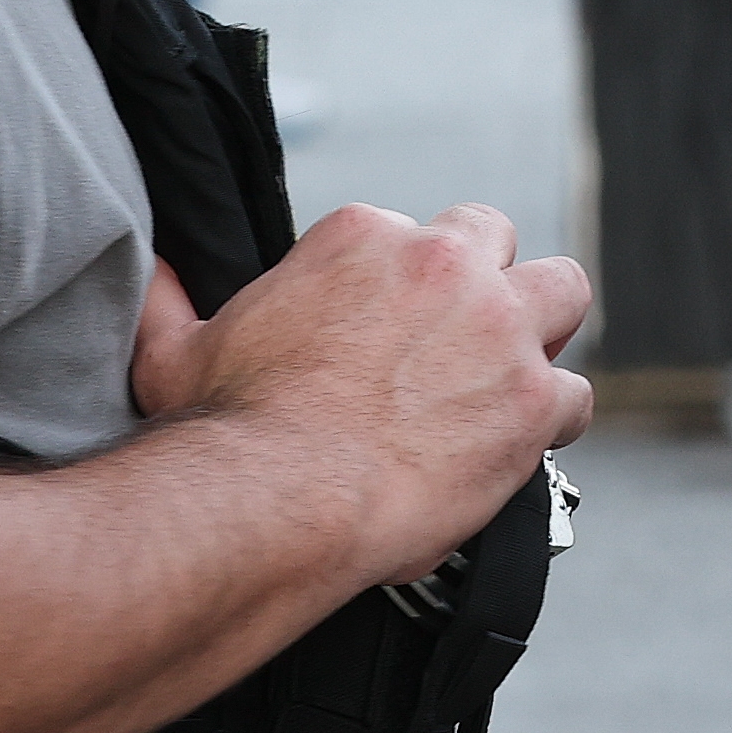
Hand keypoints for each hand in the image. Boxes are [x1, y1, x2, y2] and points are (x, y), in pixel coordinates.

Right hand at [130, 203, 592, 585]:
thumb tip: (155, 270)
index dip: (403, 287)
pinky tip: (521, 447)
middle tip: (464, 339)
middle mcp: (442, 264)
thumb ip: (169, 302)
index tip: (386, 334)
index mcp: (363, 236)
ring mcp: (497, 328)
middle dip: (489, 279)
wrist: (275, 498)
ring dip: (545, 331)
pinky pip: (576, 395)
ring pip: (563, 291)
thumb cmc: (225, 429)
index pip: (407, 234)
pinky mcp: (532, 399)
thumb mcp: (176, 350)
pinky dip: (555, 421)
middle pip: (494, 237)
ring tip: (514, 377)